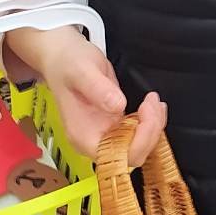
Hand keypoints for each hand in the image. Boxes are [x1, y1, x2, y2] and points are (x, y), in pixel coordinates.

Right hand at [4, 23, 165, 162]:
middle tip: (152, 103)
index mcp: (83, 136)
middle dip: (150, 131)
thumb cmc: (66, 64)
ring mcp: (106, 132)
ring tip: (153, 100)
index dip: (138, 141)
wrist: (62, 56)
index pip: (117, 157)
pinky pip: (139, 132)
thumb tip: (117, 105)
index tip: (145, 113)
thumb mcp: (82, 71)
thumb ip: (98, 89)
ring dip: (153, 125)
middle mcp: (94, 139)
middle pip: (132, 154)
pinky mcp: (115, 123)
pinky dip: (151, 121)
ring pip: (140, 144)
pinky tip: (151, 104)